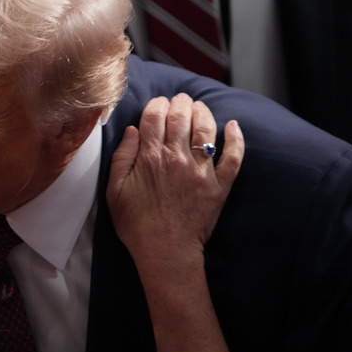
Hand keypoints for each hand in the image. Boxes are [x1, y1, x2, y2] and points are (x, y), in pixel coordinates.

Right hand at [105, 93, 243, 351]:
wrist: (165, 251)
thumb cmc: (135, 223)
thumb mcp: (114, 191)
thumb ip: (121, 157)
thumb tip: (131, 129)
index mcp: (150, 157)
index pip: (155, 116)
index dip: (156, 104)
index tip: (157, 104)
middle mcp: (177, 158)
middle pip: (182, 116)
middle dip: (180, 102)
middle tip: (179, 100)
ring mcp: (201, 170)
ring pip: (207, 128)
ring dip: (203, 112)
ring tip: (199, 107)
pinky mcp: (219, 185)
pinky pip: (233, 157)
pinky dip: (236, 139)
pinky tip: (233, 126)